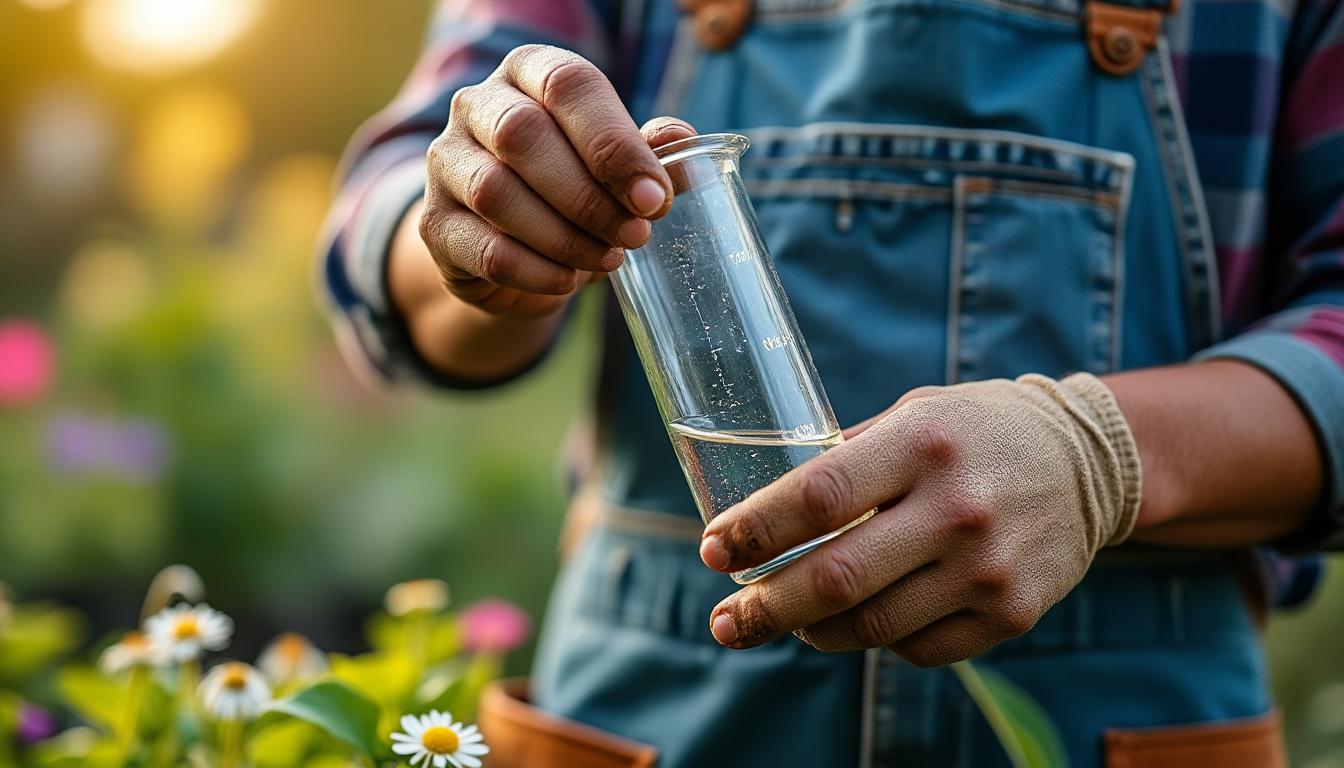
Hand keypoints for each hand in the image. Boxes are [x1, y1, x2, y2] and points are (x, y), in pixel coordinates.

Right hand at [420, 44, 695, 316]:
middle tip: (635, 236)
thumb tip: (680, 145)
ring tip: (605, 259)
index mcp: (530, 73)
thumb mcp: (616, 165)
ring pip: (496, 193)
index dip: (615, 144)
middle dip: (589, 196)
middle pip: (522, 135)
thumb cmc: (573, 188)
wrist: (511, 248)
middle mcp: (477, 105)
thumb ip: (650, 152)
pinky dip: (536, 271)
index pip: (568, 85)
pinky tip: (569, 280)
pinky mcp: (434, 224)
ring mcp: (446, 162)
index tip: (655, 199)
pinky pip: (484, 248)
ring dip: (564, 236)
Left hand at [697, 374, 1141, 665]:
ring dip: (812, 631)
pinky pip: (917, 647)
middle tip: (725, 621)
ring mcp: (988, 567)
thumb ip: (847, 457)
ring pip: (871, 626)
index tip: (711, 548)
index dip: (754, 530)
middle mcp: (957, 508)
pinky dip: (876, 640)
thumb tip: (763, 508)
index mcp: (923, 443)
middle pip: (836, 578)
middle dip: (765, 607)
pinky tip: (859, 621)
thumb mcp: (915, 414)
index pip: (819, 497)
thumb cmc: (976, 431)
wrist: (1088, 462)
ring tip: (784, 621)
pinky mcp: (1012, 612)